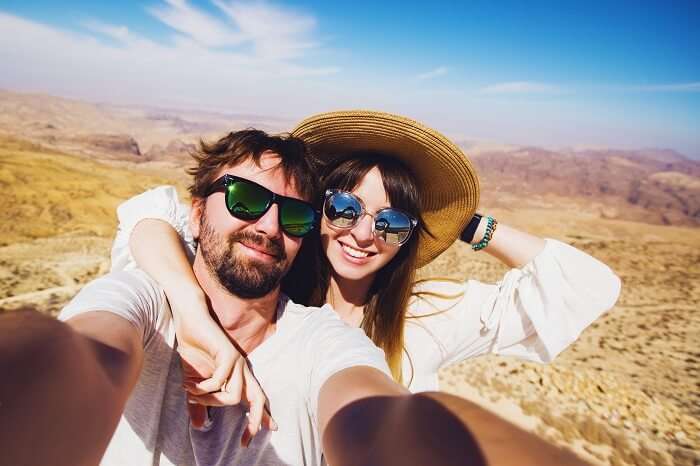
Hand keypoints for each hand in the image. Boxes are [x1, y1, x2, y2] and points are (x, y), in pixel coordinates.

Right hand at [171, 292, 276, 443]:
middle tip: (246, 438)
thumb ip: (198, 403)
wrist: (190, 322)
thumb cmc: (193, 350)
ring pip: (233, 395)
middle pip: (258, 398)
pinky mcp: (227, 354)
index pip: (256, 398)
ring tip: (193, 394)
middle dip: (256, 420)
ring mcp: (236, 362)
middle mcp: (242, 370)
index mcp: (238, 376)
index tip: (268, 431)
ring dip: (211, 401)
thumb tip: (199, 426)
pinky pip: (219, 381)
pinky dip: (203, 388)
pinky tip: (190, 385)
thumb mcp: (193, 383)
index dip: (262, 417)